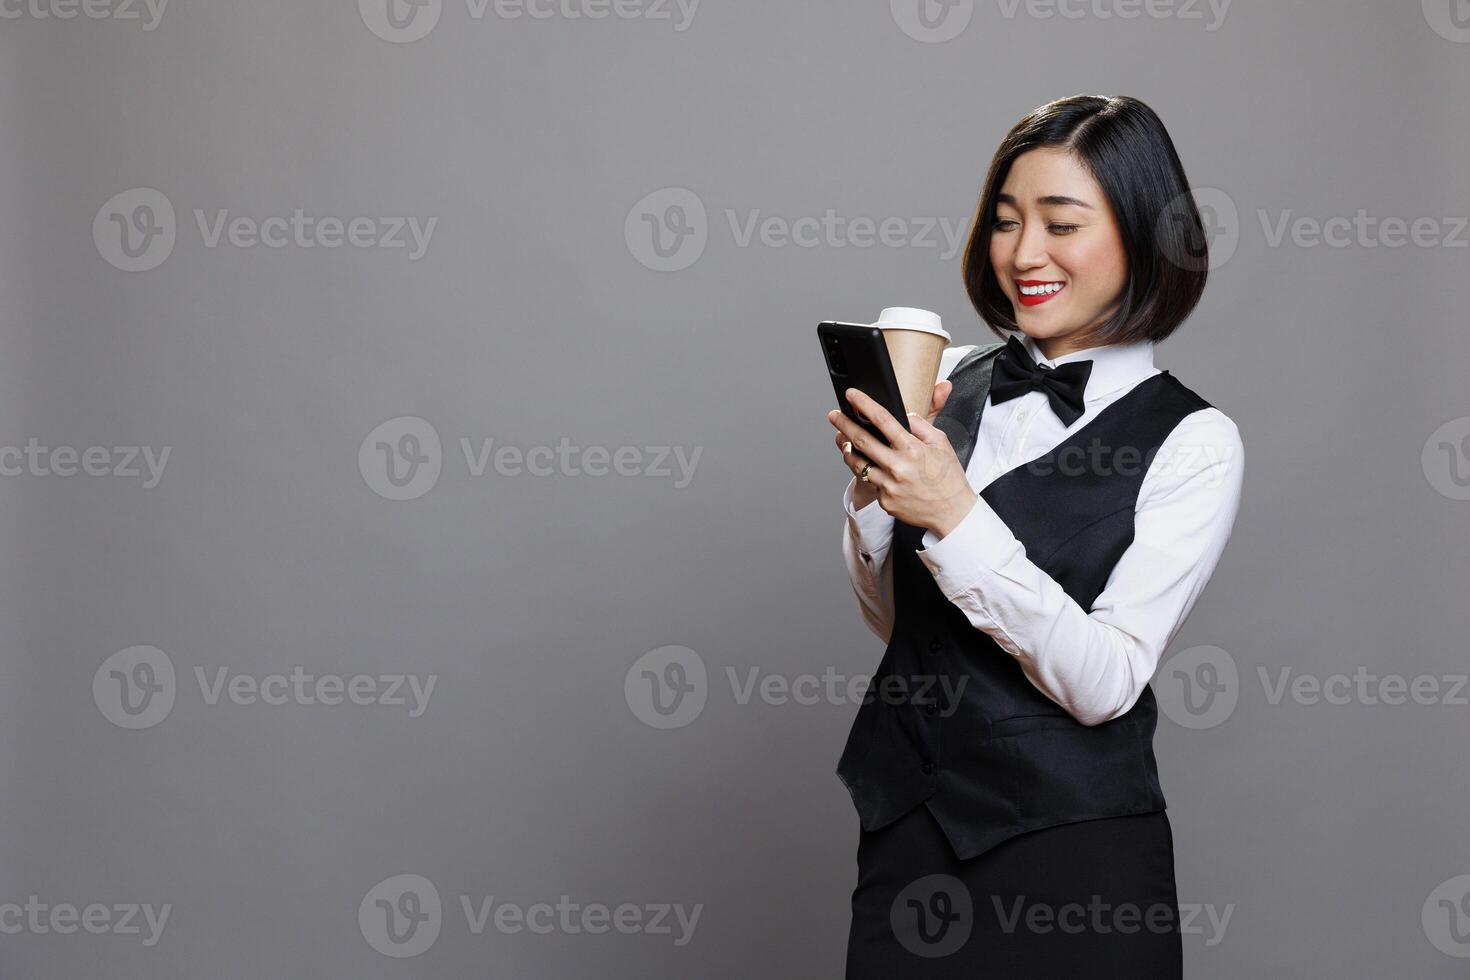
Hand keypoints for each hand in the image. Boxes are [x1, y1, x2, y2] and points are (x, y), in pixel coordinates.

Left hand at [828, 381, 976, 536]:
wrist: (952, 512)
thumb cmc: (947, 476)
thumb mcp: (941, 443)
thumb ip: (920, 425)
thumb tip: (903, 413)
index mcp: (912, 449)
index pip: (882, 419)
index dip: (863, 404)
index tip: (851, 395)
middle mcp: (897, 467)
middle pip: (861, 440)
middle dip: (843, 424)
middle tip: (833, 415)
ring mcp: (889, 486)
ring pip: (857, 464)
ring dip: (848, 450)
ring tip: (844, 440)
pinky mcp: (884, 501)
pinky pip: (870, 482)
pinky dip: (869, 472)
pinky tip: (870, 466)